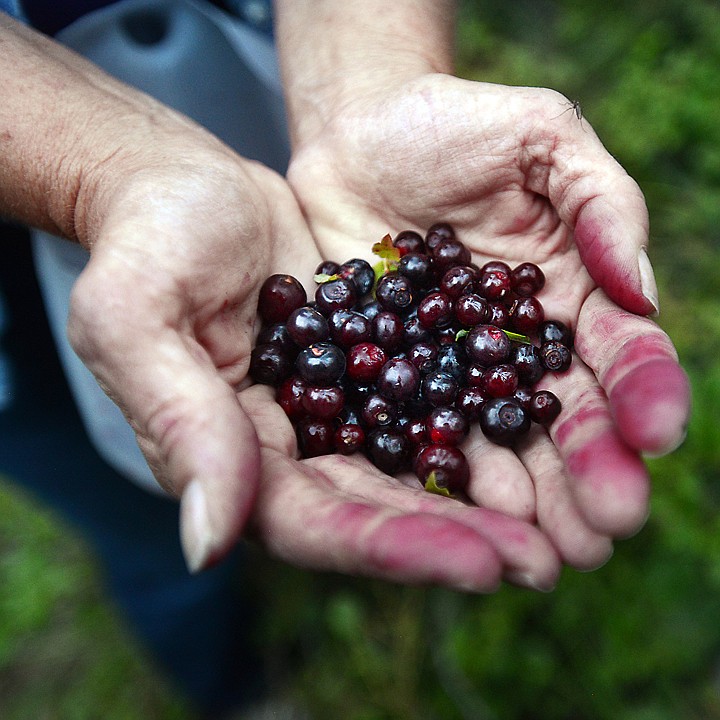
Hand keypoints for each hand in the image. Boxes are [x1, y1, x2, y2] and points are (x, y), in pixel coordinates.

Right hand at [1, 15, 560, 589]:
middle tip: (551, 558)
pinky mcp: (372, 359)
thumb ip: (175, 421)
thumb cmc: (147, 243)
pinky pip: (436, 395)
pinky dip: (486, 414)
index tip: (480, 562)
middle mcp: (292, 448)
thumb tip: (209, 543)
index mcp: (231, 456)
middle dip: (465, 535)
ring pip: (420, 461)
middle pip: (382, 508)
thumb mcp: (137, 316)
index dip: (393, 547)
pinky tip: (545, 424)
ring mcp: (337, 405)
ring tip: (572, 510)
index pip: (314, 524)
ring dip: (495, 490)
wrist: (182, 186)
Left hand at [281, 76, 690, 570]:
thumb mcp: (542, 139)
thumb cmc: (455, 127)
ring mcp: (451, 370)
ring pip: (495, 443)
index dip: (643, 395)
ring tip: (540, 553)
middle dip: (587, 474)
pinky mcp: (387, 376)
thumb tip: (643, 293)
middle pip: (561, 418)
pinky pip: (413, 429)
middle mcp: (516, 347)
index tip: (656, 437)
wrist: (358, 135)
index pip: (619, 354)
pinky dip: (435, 473)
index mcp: (570, 296)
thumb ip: (602, 204)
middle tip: (602, 532)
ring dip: (521, 499)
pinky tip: (453, 515)